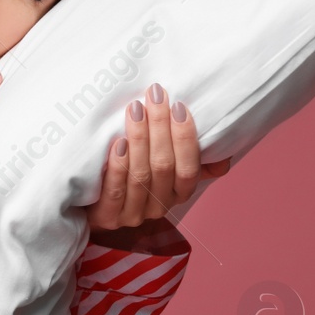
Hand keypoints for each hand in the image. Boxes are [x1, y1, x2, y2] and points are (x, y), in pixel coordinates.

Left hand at [84, 82, 231, 236]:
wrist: (89, 207)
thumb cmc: (130, 178)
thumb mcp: (163, 171)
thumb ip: (189, 161)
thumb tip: (225, 154)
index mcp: (177, 194)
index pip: (189, 168)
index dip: (186, 138)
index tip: (179, 106)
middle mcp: (159, 206)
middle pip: (163, 166)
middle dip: (160, 127)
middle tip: (154, 96)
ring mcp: (132, 214)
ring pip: (140, 176)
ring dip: (139, 140)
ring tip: (135, 110)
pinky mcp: (107, 217)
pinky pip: (115, 191)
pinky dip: (118, 166)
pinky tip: (117, 143)